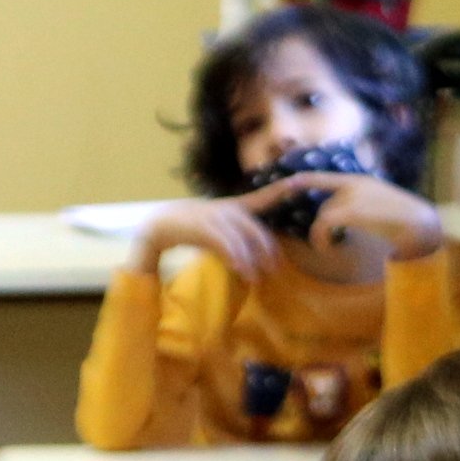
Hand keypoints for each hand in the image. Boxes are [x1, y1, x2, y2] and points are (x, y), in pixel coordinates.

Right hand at [129, 199, 276, 281]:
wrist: (158, 227)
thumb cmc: (189, 231)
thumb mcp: (216, 230)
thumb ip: (236, 239)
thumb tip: (255, 258)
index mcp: (233, 207)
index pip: (263, 197)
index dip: (283, 189)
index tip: (301, 181)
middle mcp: (227, 209)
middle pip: (256, 230)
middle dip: (267, 250)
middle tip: (274, 269)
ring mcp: (215, 217)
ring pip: (243, 239)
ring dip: (251, 261)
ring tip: (255, 278)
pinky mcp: (203, 228)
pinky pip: (226, 244)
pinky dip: (235, 258)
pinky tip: (240, 271)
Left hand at [267, 171, 443, 262]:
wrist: (421, 225)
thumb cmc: (404, 222)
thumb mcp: (379, 208)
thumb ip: (361, 208)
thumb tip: (343, 220)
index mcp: (361, 182)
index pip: (325, 177)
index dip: (304, 180)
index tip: (287, 183)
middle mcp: (355, 184)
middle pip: (325, 207)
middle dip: (323, 227)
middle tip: (329, 243)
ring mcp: (353, 196)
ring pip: (323, 217)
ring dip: (322, 236)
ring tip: (331, 248)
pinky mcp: (352, 210)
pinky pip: (323, 225)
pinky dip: (321, 239)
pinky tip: (329, 249)